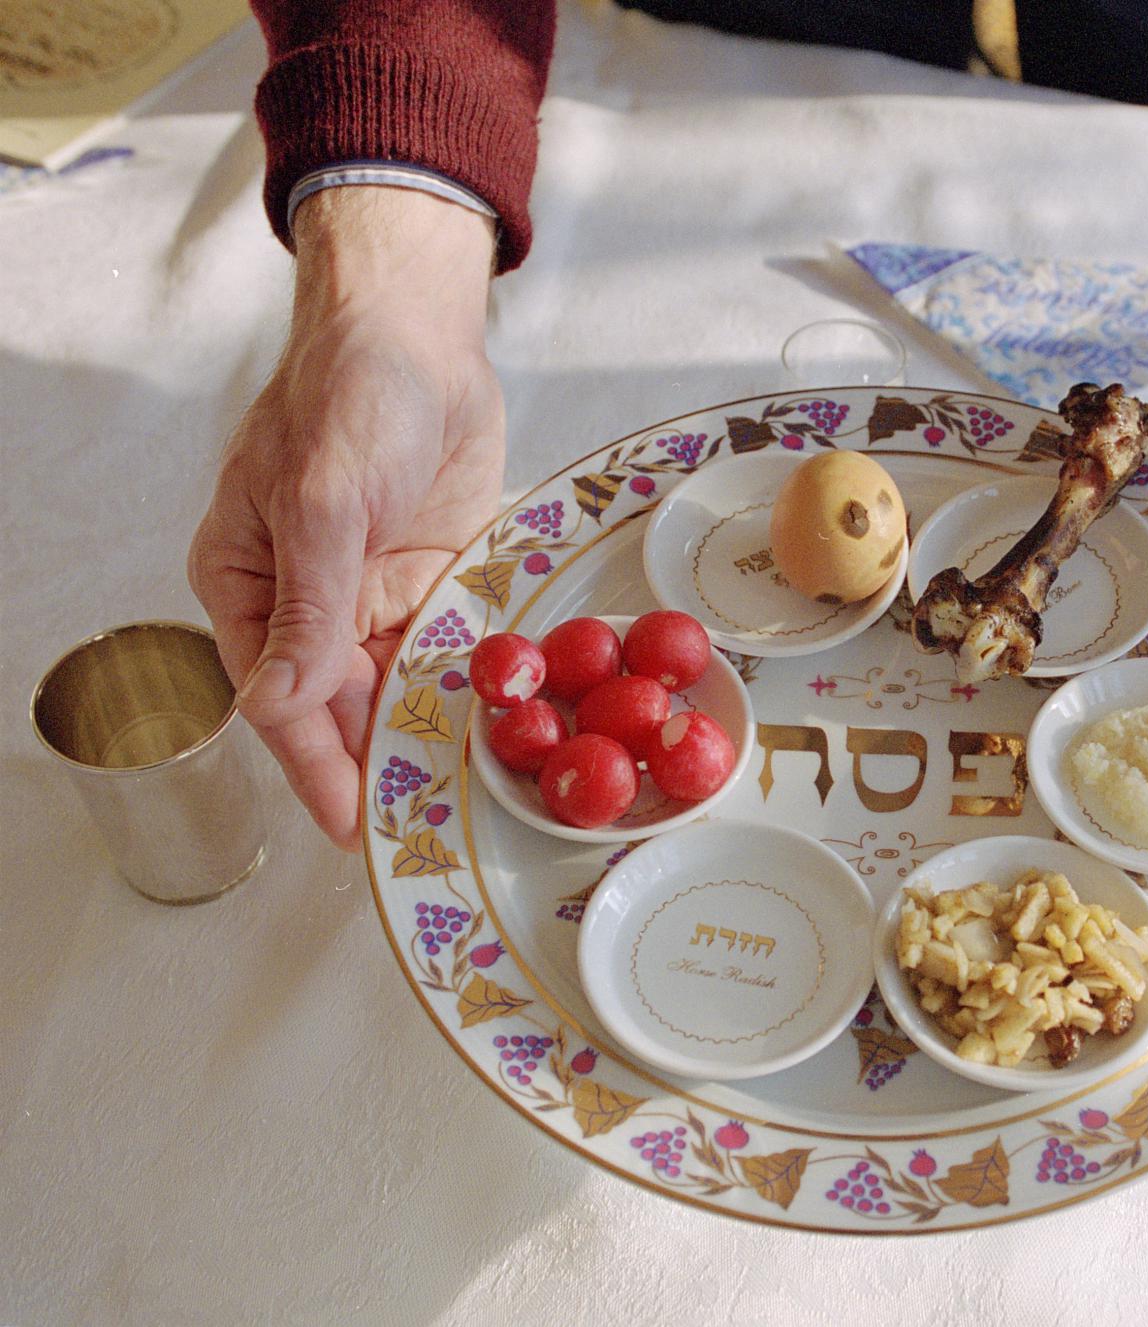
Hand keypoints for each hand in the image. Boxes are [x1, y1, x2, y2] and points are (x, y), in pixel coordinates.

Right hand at [188, 188, 503, 849]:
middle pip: (341, 706)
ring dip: (425, 736)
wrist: (419, 332)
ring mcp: (375, 591)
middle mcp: (310, 599)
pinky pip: (448, 649)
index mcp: (250, 582)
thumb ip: (310, 609)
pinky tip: (497, 734)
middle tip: (422, 832)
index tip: (354, 829)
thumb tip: (280, 703)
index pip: (278, 699)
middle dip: (377, 766)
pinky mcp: (436, 578)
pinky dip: (468, 688)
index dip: (317, 768)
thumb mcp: (323, 504)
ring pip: (397, 687)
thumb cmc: (349, 396)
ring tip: (464, 802)